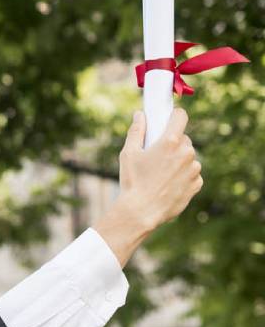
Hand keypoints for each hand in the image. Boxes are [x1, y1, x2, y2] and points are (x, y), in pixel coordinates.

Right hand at [115, 108, 202, 229]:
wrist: (141, 211)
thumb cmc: (133, 182)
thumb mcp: (128, 154)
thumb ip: (136, 131)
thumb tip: (140, 115)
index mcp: (170, 141)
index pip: (181, 116)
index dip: (174, 116)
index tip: (168, 120)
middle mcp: (186, 153)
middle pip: (183, 139)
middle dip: (172, 143)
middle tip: (157, 155)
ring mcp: (194, 169)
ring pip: (188, 157)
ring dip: (178, 161)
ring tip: (161, 174)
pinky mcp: (197, 184)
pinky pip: (192, 174)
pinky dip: (183, 176)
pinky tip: (168, 184)